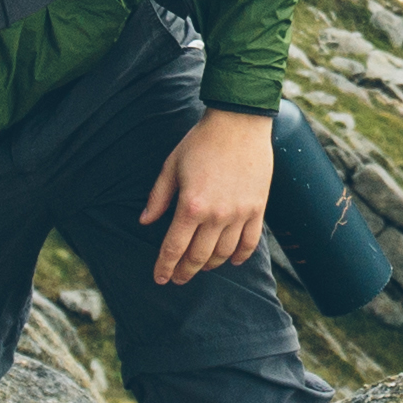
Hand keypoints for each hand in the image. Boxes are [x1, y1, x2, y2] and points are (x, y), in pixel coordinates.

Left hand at [141, 104, 274, 287]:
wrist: (238, 123)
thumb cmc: (201, 142)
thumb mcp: (171, 166)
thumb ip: (158, 197)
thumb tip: (145, 221)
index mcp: (191, 205)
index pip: (174, 247)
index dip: (165, 266)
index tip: (160, 278)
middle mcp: (216, 215)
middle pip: (198, 256)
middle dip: (185, 271)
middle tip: (178, 278)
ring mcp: (239, 213)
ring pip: (224, 253)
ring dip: (210, 265)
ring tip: (201, 266)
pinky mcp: (257, 208)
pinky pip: (250, 242)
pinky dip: (241, 256)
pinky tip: (233, 260)